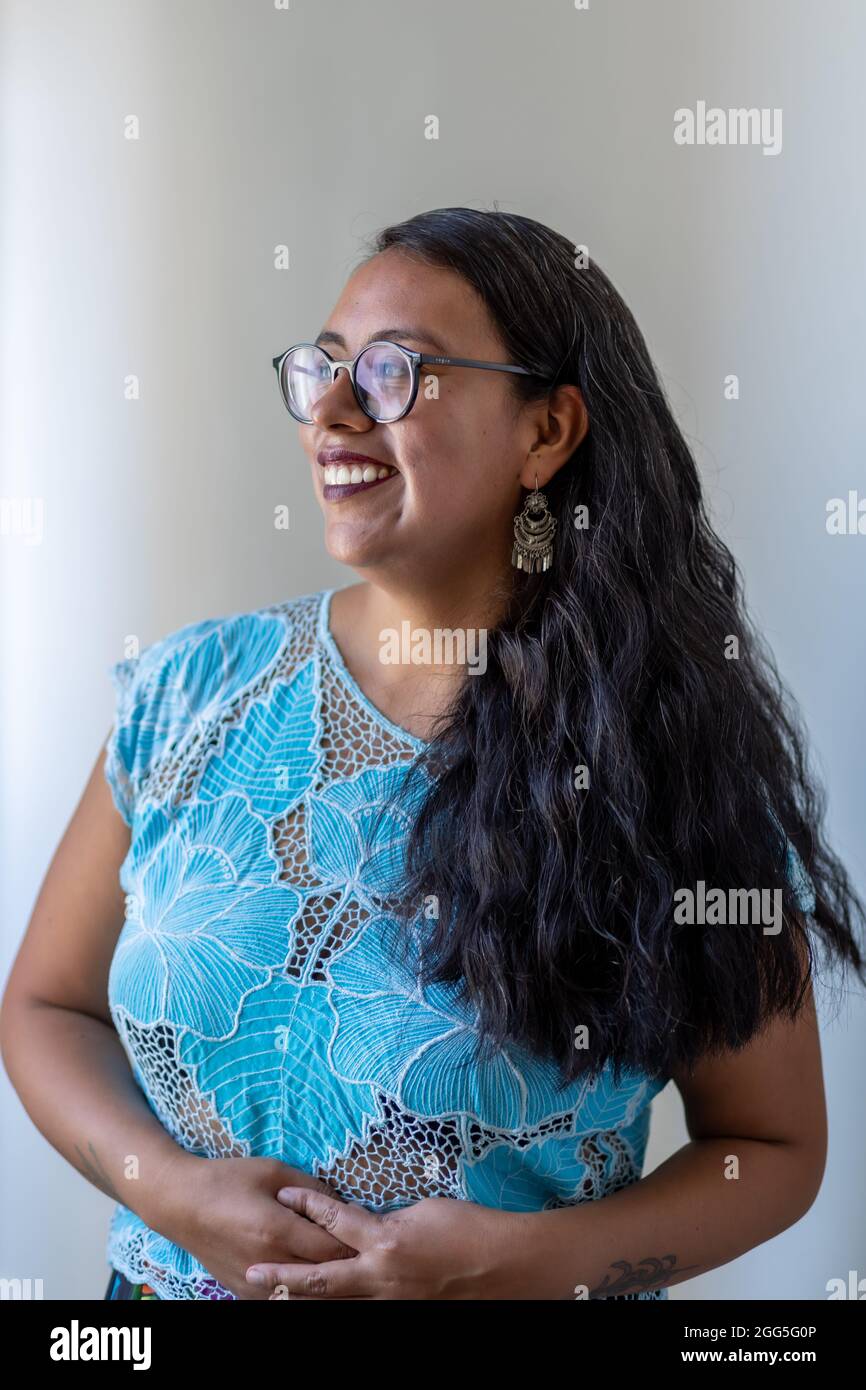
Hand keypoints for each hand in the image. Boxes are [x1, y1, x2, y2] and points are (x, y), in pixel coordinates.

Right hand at [143, 1153, 357, 1299]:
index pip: (332, 1249)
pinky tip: (311, 1279)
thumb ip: (312, 1189)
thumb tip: (343, 1204)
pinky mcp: (243, 1295)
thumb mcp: (273, 1171)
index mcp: (277, 1231)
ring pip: (304, 1296)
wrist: (181, 1203)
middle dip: (345, 1267)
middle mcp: (268, 1263)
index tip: (369, 1235)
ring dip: (323, 1284)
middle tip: (362, 1254)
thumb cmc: (227, 1180)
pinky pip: (282, 1301)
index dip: (355, 1243)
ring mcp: (254, 1284)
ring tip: (339, 1268)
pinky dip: (300, 1293)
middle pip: (322, 1277)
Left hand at [245, 1188, 529, 1299]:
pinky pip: (362, 1308)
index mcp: (384, 1242)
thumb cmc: (467, 1228)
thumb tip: (364, 1226)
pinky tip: (326, 1301)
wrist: (503, 1265)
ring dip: (305, 1297)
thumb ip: (385, 1222)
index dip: (307, 1205)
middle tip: (251, 1272)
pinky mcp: (401, 1312)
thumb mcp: (420, 1212)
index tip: (284, 1195)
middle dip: (282, 1276)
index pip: (334, 1220)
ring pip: (336, 1302)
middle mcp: (379, 1277)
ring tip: (273, 1294)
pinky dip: (341, 1305)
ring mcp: (389, 1302)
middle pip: (319, 1279)